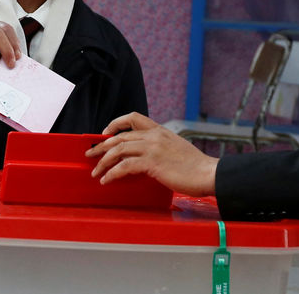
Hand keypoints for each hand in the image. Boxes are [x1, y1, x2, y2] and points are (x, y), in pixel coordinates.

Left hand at [85, 112, 217, 196]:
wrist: (208, 173)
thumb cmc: (195, 166)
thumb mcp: (176, 148)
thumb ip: (160, 147)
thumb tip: (145, 156)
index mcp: (160, 130)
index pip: (133, 117)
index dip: (116, 123)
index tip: (105, 133)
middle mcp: (154, 136)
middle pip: (120, 136)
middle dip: (101, 146)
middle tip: (90, 153)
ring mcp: (152, 148)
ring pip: (118, 150)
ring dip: (103, 162)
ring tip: (95, 172)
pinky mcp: (151, 163)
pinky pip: (124, 166)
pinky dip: (112, 173)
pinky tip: (106, 180)